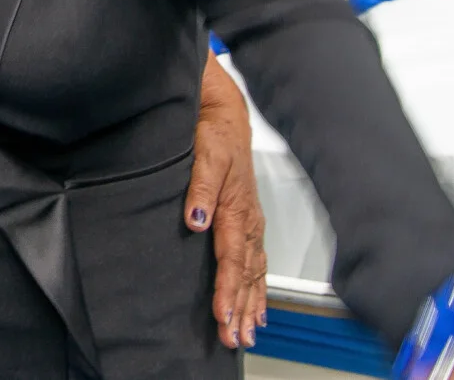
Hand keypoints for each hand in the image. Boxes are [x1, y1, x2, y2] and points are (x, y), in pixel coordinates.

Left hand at [188, 58, 265, 348]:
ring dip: (250, 304)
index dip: (226, 289)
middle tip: (235, 340)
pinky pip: (257, 263)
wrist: (226, 114)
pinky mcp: (248, 221)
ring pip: (253, 272)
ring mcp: (250, 222)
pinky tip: (255, 308)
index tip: (221, 315)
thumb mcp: (205, 153)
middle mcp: (247, 220)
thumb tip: (196, 219)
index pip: (230, 258)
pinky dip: (257, 289)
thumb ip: (200, 187)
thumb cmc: (214, 133)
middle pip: (245, 274)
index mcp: (236, 208)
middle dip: (240, 309)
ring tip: (247, 334)